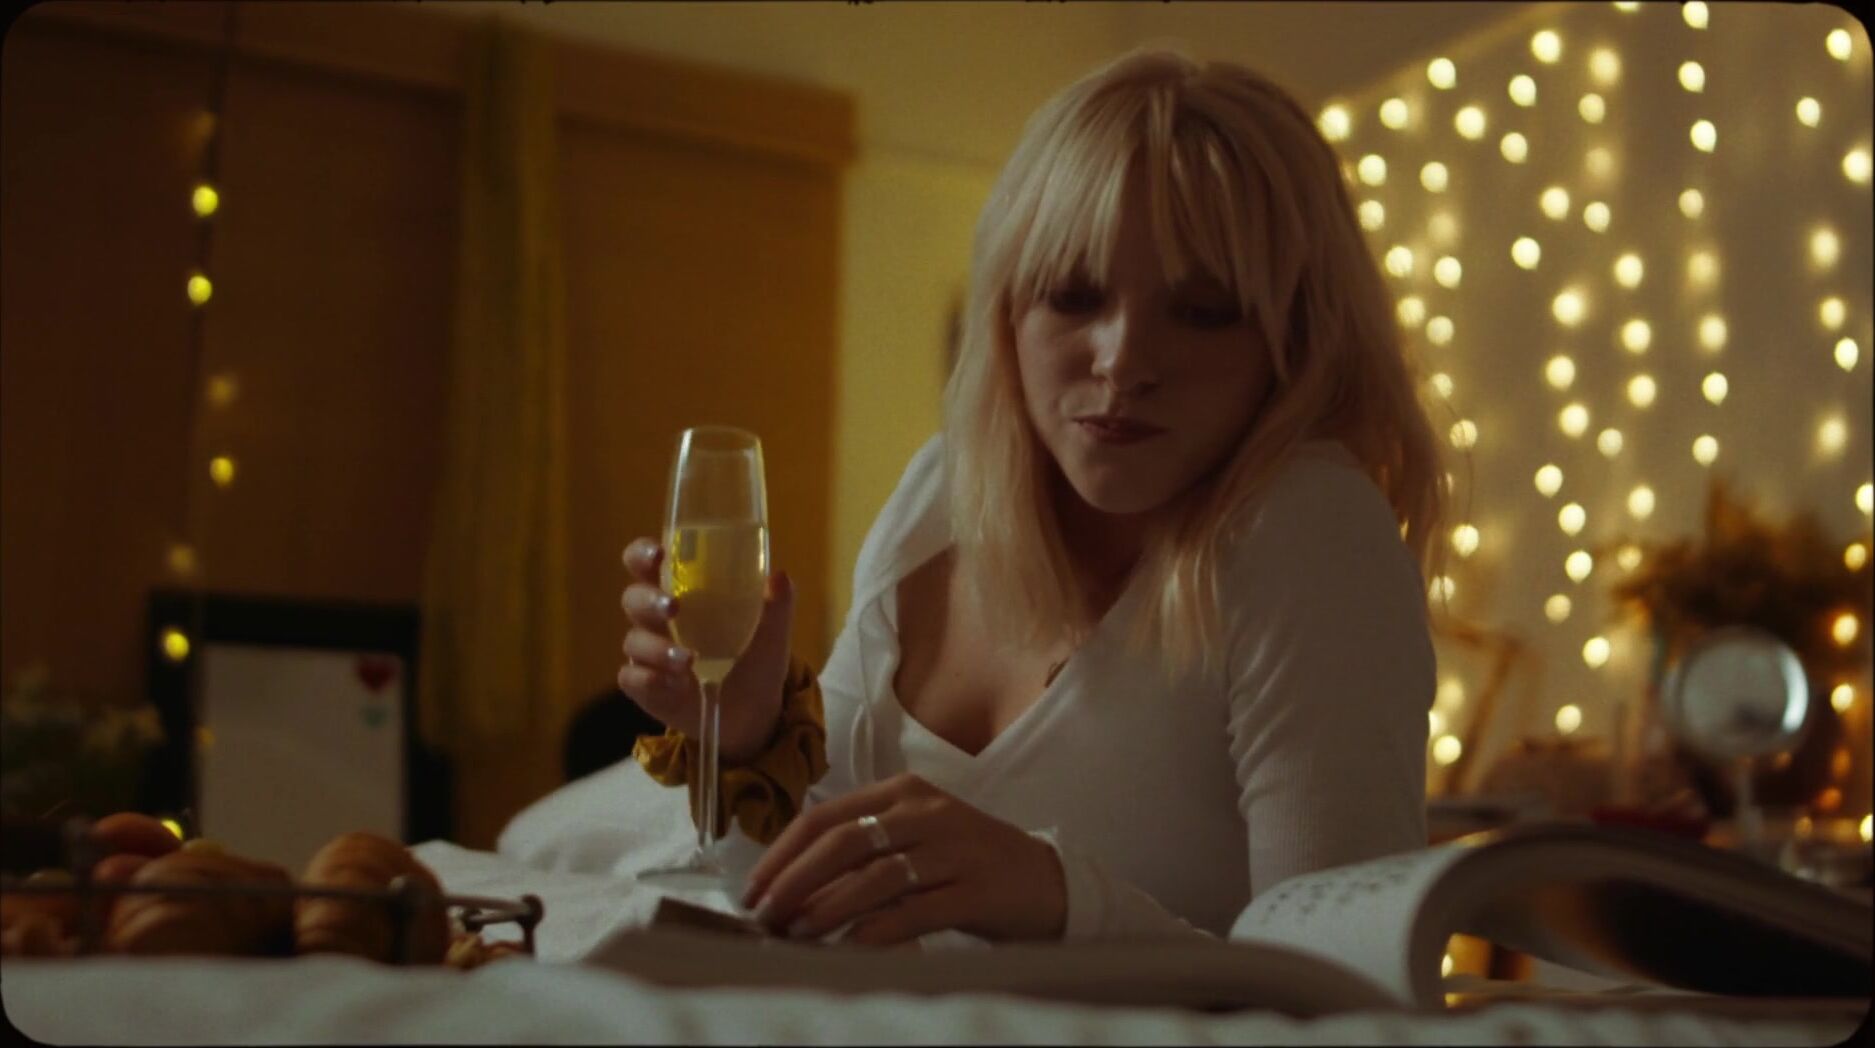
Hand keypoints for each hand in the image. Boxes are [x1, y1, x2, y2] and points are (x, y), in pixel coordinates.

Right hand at [617, 537, 794, 764]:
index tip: (658, 553)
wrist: (754, 712)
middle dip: (648, 600)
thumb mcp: (772, 633)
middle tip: (673, 607)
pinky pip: (631, 678)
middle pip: (633, 598)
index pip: (647, 563)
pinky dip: (650, 680)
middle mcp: (658, 619)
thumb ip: (777, 604)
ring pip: (633, 640)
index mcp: (682, 592)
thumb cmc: (755, 660)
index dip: (642, 554)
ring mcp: (647, 654)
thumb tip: (780, 577)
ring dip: (657, 648)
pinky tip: (676, 685)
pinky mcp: (644, 686)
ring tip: (688, 660)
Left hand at [739, 773, 1067, 946]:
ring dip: (826, 908)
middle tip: (765, 916)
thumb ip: (864, 850)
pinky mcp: (975, 891)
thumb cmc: (968, 863)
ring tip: (796, 934)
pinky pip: (913, 911)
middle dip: (793, 881)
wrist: (1048, 882)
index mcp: (905, 792)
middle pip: (842, 843)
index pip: (825, 816)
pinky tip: (849, 949)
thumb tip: (793, 886)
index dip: (782, 854)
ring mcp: (953, 850)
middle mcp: (927, 813)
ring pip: (874, 877)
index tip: (752, 889)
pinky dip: (875, 932)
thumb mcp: (916, 839)